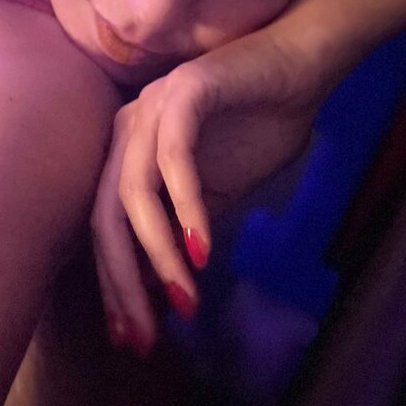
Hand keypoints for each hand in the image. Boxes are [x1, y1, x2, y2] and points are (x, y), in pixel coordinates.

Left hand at [91, 24, 329, 353]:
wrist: (300, 68)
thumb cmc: (258, 127)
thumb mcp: (216, 195)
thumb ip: (182, 233)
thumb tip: (157, 289)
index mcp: (126, 153)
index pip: (105, 227)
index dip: (114, 285)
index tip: (129, 337)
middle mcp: (126, 130)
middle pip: (105, 216)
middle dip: (122, 283)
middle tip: (144, 337)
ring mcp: (150, 108)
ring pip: (133, 193)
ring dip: (156, 254)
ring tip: (184, 301)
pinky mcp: (182, 92)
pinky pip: (173, 158)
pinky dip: (186, 207)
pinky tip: (201, 250)